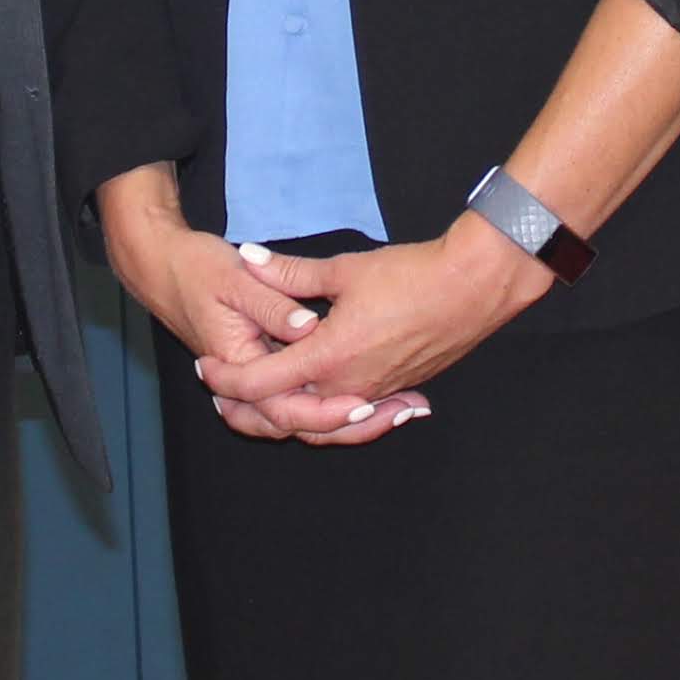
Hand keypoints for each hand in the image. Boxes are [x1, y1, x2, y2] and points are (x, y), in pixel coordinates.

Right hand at [95, 171, 396, 441]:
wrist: (159, 265)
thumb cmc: (195, 267)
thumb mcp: (237, 277)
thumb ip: (275, 301)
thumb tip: (306, 324)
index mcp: (239, 359)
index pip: (284, 406)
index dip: (326, 410)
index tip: (366, 404)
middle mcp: (247, 377)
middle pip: (300, 424)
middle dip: (353, 427)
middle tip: (404, 411)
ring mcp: (254, 375)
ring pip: (303, 420)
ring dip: (352, 421)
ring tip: (407, 408)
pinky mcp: (264, 366)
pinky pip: (300, 400)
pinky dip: (339, 404)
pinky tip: (383, 394)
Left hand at [205, 221, 544, 437]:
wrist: (474, 287)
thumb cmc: (411, 275)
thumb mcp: (344, 270)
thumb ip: (290, 273)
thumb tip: (248, 258)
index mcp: (327, 357)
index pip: (259, 383)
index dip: (225, 380)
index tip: (204, 370)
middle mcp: (348, 386)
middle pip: (284, 417)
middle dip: (248, 412)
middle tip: (221, 401)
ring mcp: (374, 392)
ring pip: (320, 422)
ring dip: (287, 417)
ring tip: (261, 407)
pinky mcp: (396, 389)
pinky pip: (351, 414)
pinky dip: (326, 413)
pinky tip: (315, 401)